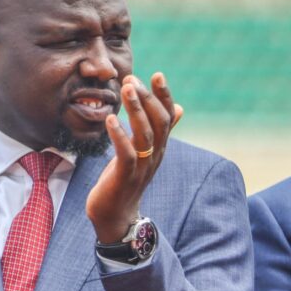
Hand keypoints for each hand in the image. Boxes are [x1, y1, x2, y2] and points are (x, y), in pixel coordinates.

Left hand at [86, 72, 182, 243]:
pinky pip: (126, 154)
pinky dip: (119, 135)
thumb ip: (159, 131)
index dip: (164, 96)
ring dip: (136, 110)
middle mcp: (155, 155)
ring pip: (145, 134)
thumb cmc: (126, 180)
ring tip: (126, 90)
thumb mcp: (144, 152)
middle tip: (133, 78)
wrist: (115, 216)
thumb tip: (180, 108)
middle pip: (159, 122)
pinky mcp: (125, 177)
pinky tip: (110, 119)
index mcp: (159, 147)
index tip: (157, 75)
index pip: (168, 117)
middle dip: (149, 98)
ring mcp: (142, 167)